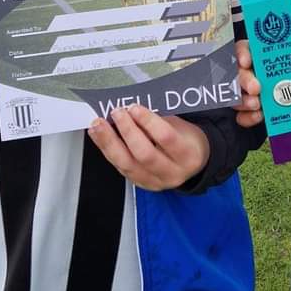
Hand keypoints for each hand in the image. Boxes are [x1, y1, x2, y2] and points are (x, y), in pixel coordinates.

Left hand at [88, 104, 208, 189]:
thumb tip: (131, 110)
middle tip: (117, 113)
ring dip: (110, 142)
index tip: (134, 107)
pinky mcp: (140, 184)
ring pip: (127, 164)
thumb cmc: (185, 139)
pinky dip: (107, 150)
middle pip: (144, 154)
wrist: (192, 163)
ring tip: (99, 125)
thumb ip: (158, 121)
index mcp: (188, 155)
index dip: (148, 121)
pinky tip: (98, 136)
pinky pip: (120, 167)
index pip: (166, 138)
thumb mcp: (180, 127)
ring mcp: (155, 182)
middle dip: (127, 131)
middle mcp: (172, 173)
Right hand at [234, 34, 290, 129]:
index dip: (242, 53)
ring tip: (257, 105)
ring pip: (236, 95)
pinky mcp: (252, 111)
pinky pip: (242, 115)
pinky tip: (258, 117)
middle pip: (237, 73)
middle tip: (255, 88)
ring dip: (244, 101)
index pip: (244, 49)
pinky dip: (248, 117)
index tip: (246, 61)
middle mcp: (252, 72)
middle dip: (244, 80)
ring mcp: (250, 93)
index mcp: (262, 54)